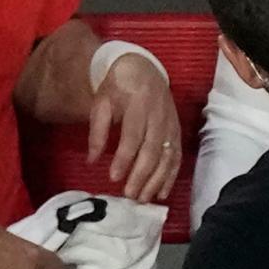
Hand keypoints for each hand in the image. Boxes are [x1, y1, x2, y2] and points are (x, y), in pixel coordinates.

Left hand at [87, 53, 180, 202]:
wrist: (144, 69)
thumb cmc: (118, 87)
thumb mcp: (102, 103)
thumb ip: (97, 131)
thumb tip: (92, 161)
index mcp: (139, 105)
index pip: (133, 136)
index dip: (124, 158)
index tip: (113, 178)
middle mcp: (159, 116)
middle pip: (152, 150)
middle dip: (141, 175)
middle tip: (129, 195)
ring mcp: (171, 124)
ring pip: (167, 156)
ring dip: (157, 180)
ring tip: (144, 198)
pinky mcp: (177, 131)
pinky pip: (177, 156)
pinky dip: (171, 176)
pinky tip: (162, 192)